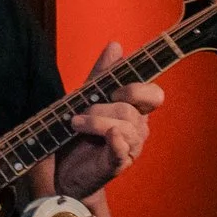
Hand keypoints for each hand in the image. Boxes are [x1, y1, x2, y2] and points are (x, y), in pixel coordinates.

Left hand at [55, 42, 161, 201]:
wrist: (63, 171)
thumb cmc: (79, 134)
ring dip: (95, 119)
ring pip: (125, 123)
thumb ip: (101, 74)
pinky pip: (123, 148)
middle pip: (138, 105)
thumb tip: (116, 45)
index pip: (153, 93)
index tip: (112, 88)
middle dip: (113, 100)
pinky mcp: (117, 162)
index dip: (136, 87)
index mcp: (134, 110)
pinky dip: (115, 139)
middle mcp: (138, 127)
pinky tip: (109, 135)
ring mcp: (130, 146)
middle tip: (88, 105)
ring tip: (75, 123)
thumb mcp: (86, 98)